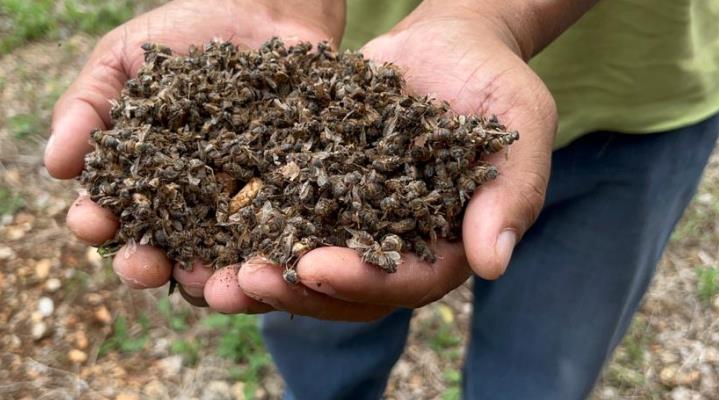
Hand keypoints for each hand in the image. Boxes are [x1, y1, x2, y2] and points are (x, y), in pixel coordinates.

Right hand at [46, 0, 343, 303]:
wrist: (266, 9)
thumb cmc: (185, 32)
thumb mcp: (124, 57)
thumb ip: (86, 104)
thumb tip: (53, 164)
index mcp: (136, 178)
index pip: (107, 213)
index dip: (94, 223)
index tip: (91, 220)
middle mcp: (183, 205)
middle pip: (157, 253)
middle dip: (143, 266)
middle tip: (144, 265)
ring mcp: (235, 209)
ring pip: (216, 264)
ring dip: (208, 283)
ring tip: (208, 281)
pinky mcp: (285, 205)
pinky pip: (276, 243)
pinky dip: (270, 260)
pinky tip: (266, 263)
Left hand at [201, 7, 557, 320]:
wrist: (448, 45)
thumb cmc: (493, 81)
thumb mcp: (519, 123)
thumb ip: (513, 191)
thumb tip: (493, 265)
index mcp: (446, 246)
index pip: (406, 281)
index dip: (362, 281)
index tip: (315, 266)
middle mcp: (394, 247)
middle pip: (345, 290)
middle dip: (293, 291)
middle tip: (242, 283)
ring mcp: (353, 224)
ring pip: (303, 267)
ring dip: (257, 277)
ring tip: (207, 278)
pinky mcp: (318, 193)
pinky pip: (279, 220)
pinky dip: (243, 231)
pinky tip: (199, 229)